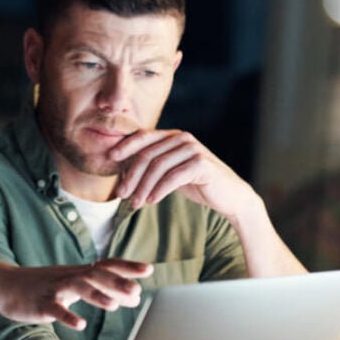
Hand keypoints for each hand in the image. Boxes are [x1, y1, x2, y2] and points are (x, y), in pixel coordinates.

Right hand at [0, 259, 151, 328]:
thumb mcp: (73, 285)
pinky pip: (54, 309)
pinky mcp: (39, 303)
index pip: (106, 265)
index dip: (126, 266)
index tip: (149, 269)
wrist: (3, 284)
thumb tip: (135, 296)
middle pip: (94, 275)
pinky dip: (68, 316)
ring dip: (96, 296)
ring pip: (76, 288)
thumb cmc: (43, 286)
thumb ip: (102, 290)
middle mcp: (68, 277)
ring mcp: (53, 289)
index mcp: (78, 272)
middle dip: (116, 282)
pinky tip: (80, 325)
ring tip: (113, 305)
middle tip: (136, 291)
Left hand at [110, 129, 256, 219]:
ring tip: (135, 204)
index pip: (143, 137)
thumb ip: (151, 166)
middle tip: (121, 194)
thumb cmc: (196, 183)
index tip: (110, 159)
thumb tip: (121, 170)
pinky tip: (151, 201)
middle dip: (131, 176)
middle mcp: (182, 138)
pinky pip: (173, 177)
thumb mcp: (170, 172)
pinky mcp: (201, 163)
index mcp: (172, 136)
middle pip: (147, 155)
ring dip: (143, 187)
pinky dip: (159, 190)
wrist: (230, 196)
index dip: (125, 146)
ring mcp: (193, 149)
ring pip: (158, 167)